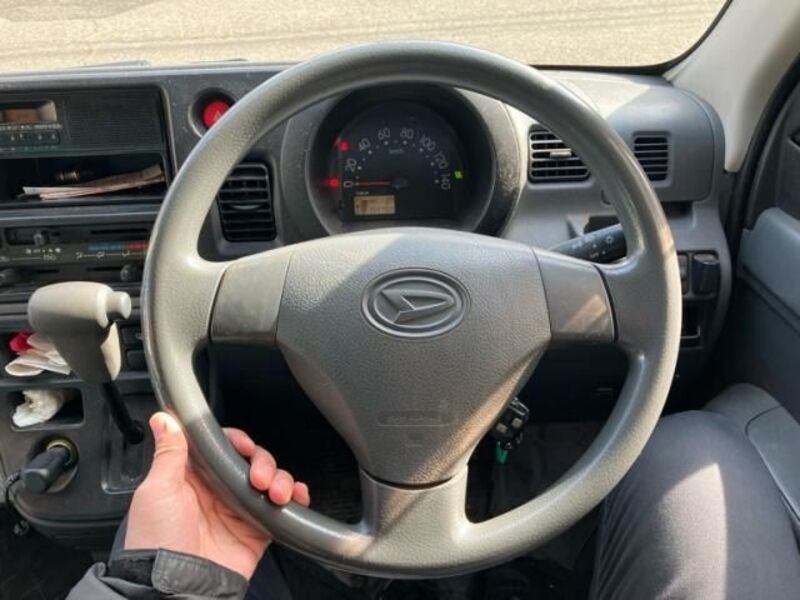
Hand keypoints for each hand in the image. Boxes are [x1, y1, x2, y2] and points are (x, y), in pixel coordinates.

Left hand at [125, 412, 309, 579]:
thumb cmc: (158, 542)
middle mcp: (218, 490)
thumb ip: (169, 453)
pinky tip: (296, 495)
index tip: (243, 445)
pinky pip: (283, 508)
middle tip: (259, 477)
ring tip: (277, 493)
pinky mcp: (257, 530)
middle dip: (263, 461)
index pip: (220, 447)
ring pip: (270, 479)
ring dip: (280, 478)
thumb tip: (164, 419)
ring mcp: (239, 510)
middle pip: (251, 460)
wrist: (175, 587)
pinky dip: (296, 497)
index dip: (236, 441)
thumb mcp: (157, 490)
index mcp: (192, 477)